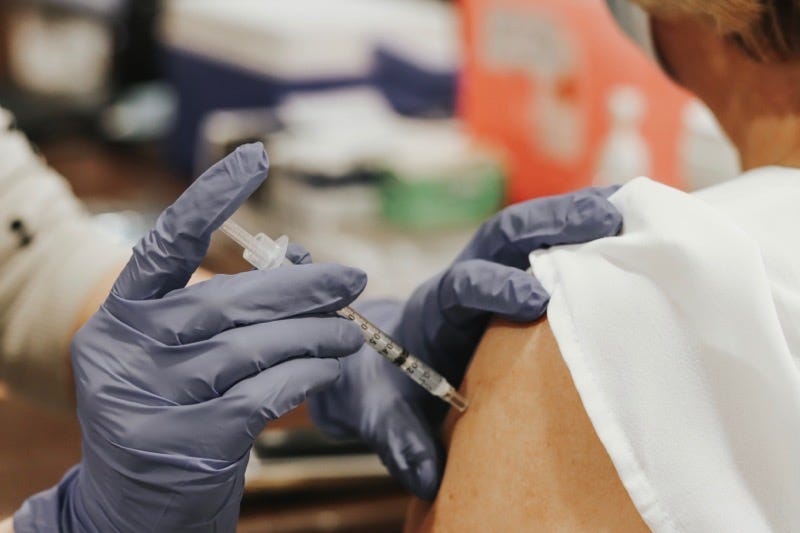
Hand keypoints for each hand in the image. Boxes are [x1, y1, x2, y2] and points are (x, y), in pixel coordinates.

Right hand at [14, 144, 365, 531]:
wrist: (136, 504)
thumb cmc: (172, 410)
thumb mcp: (177, 353)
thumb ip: (222, 312)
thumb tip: (305, 269)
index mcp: (120, 313)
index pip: (166, 243)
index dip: (211, 197)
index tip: (257, 157)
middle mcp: (125, 349)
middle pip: (226, 300)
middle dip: (301, 288)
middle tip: (353, 279)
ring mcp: (150, 398)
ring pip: (252, 348)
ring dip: (315, 334)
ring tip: (352, 330)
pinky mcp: (186, 442)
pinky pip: (264, 394)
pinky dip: (306, 374)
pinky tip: (331, 365)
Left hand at [309, 186, 621, 498]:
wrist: (374, 365)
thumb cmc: (381, 387)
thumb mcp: (379, 414)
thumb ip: (398, 436)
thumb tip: (426, 473)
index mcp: (432, 310)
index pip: (461, 284)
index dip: (495, 287)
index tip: (536, 297)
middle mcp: (460, 279)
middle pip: (499, 237)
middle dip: (548, 224)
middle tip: (603, 217)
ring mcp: (486, 273)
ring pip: (525, 232)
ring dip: (571, 216)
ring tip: (625, 207)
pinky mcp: (509, 279)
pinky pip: (541, 245)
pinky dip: (577, 231)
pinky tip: (618, 226)